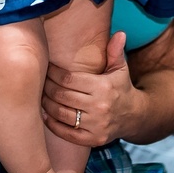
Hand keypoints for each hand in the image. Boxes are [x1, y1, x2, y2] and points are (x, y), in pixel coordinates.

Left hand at [42, 31, 136, 146]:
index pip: (69, 79)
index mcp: (103, 87)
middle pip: (62, 96)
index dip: (54, 74)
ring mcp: (95, 126)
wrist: (134, 116)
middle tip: (39, 81)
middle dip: (47, 88)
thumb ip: (115, 51)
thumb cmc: (121, 87)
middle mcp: (99, 107)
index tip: (47, 68)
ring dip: (47, 105)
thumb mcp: (120, 69)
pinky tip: (46, 115)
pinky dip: (53, 124)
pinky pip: (66, 133)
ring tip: (40, 96)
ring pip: (61, 114)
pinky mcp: (92, 140)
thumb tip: (120, 33)